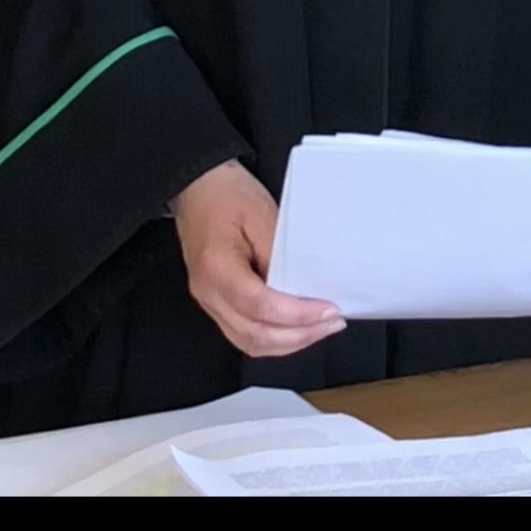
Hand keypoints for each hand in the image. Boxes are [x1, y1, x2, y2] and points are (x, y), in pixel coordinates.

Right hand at [171, 159, 345, 357]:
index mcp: (215, 267)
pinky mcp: (217, 302)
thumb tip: (302, 289)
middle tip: (332, 322)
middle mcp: (208, 293)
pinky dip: (274, 338)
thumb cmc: (227, 193)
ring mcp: (210, 301)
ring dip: (289, 343)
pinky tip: (296, 328)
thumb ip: (279, 255)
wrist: (198, 187)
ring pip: (250, 342)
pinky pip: (245, 334)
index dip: (297, 314)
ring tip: (321, 328)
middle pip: (255, 334)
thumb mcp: (262, 214)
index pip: (259, 306)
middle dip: (299, 335)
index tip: (327, 309)